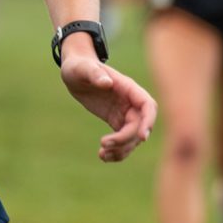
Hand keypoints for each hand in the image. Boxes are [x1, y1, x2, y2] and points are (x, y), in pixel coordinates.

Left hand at [59, 45, 156, 162]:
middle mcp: (130, 102)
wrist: (74, 73)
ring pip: (132, 137)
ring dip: (121, 149)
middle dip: (126, 139)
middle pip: (139, 126)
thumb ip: (95, 74)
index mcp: (127, 88)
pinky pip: (122, 139)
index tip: (142, 137)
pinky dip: (116, 150)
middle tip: (104, 144)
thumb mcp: (83, 68)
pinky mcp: (115, 121)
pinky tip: (102, 156)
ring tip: (102, 154)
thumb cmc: (79, 67)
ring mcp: (124, 113)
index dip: (148, 121)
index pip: (147, 105)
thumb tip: (106, 83)